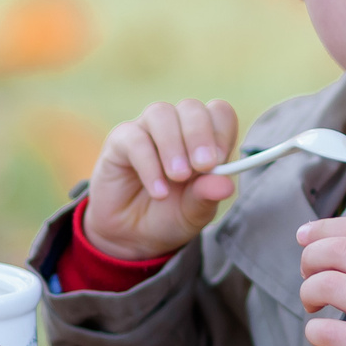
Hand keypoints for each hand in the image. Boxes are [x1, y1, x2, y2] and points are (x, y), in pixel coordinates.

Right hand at [84, 99, 240, 261]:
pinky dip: (149, 165)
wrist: (132, 237)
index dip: (222, 131)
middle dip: (199, 135)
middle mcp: (176, 127)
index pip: (219, 113)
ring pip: (161, 114)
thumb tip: (226, 185)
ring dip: (173, 145)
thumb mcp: (194, 213)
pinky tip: (158, 191)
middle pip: (191, 108)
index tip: (219, 161)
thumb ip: (207, 196)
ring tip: (178, 177)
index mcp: (203, 138)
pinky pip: (134, 139)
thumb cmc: (169, 216)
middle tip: (204, 166)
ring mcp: (147, 131)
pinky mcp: (120, 142)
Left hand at [296, 217, 345, 345]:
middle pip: (338, 251)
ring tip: (313, 303)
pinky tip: (320, 332)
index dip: (324, 228)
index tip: (304, 236)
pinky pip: (329, 332)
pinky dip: (314, 330)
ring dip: (308, 292)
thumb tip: (322, 236)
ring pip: (328, 285)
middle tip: (308, 275)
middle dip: (310, 258)